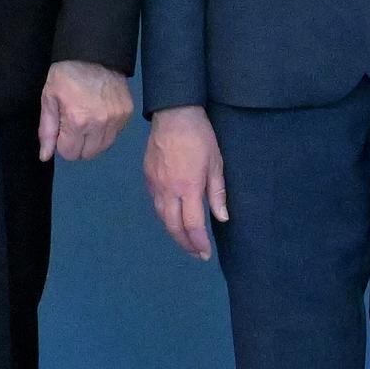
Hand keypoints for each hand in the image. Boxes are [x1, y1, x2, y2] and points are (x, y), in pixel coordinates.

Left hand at [37, 61, 134, 162]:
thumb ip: (47, 130)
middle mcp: (100, 124)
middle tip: (74, 124)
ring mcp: (117, 119)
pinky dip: (106, 131)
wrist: (95, 52)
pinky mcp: (127, 114)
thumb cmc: (67, 74)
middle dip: (77, 144)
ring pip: (103, 148)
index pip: (70, 153)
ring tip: (87, 119)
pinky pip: (115, 135)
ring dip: (92, 140)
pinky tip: (99, 114)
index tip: (62, 128)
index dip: (62, 143)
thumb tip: (45, 156)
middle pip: (87, 154)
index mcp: (78, 121)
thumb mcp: (49, 98)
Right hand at [143, 109, 228, 259]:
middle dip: (185, 244)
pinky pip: (155, 203)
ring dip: (173, 232)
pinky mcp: (148, 177)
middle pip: (173, 227)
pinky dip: (164, 216)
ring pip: (161, 217)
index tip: (205, 254)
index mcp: (188, 188)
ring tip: (185, 240)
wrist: (173, 114)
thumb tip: (222, 218)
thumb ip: (217, 193)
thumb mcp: (216, 163)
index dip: (199, 243)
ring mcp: (155, 184)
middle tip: (196, 253)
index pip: (192, 225)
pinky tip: (172, 217)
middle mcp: (168, 191)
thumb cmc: (200, 137)